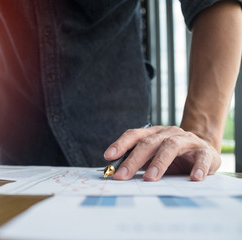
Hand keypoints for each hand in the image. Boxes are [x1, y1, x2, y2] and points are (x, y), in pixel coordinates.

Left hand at [104, 126, 220, 180]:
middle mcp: (169, 133)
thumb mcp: (153, 158)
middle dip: (134, 159)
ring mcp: (187, 140)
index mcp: (154, 134)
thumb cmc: (173, 157)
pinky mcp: (205, 151)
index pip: (134, 135)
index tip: (108, 156)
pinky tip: (194, 178)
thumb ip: (137, 162)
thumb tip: (115, 173)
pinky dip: (198, 167)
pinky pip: (202, 158)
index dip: (120, 144)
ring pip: (171, 146)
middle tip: (123, 175)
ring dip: (159, 162)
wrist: (203, 152)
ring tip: (150, 178)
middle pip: (149, 143)